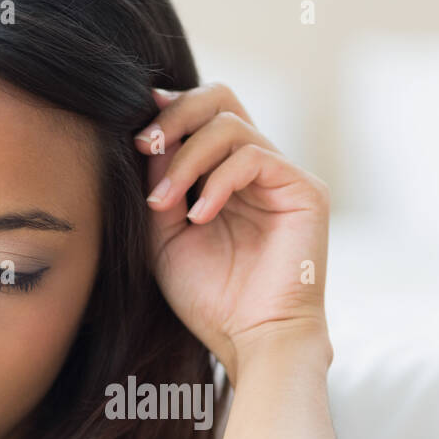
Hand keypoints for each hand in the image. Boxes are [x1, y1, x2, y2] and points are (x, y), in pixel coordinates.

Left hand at [134, 83, 332, 385]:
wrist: (252, 340)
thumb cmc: (210, 299)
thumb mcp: (164, 237)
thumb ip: (159, 185)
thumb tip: (150, 136)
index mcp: (225, 176)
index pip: (201, 116)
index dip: (168, 113)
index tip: (134, 137)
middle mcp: (256, 169)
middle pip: (221, 98)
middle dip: (177, 115)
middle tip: (144, 144)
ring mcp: (282, 176)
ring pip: (231, 124)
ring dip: (186, 159)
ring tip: (163, 203)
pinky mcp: (304, 190)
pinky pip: (255, 155)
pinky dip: (218, 181)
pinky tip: (199, 217)